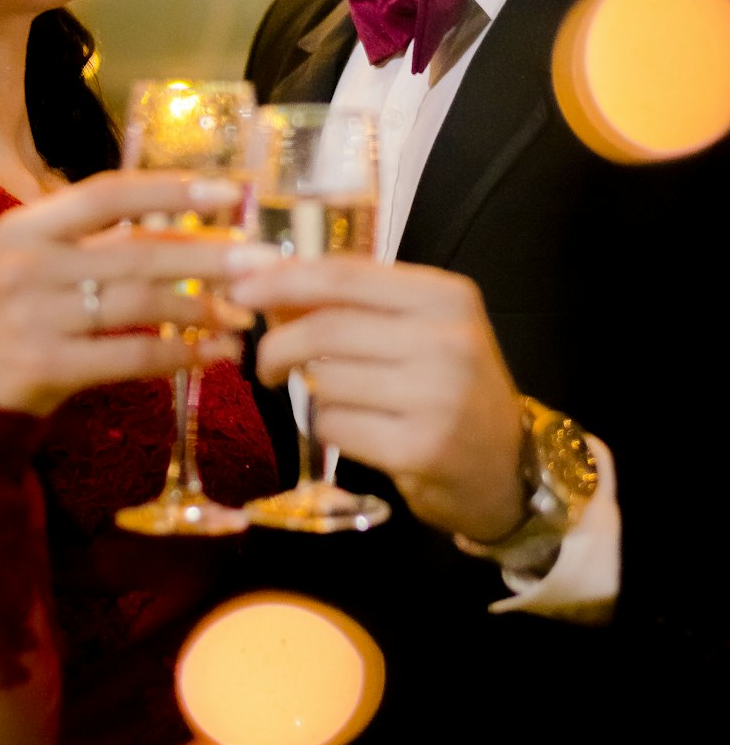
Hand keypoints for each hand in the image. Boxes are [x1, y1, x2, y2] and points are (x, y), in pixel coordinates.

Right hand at [0, 172, 252, 414]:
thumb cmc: (20, 312)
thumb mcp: (39, 260)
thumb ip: (100, 238)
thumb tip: (197, 221)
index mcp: (26, 225)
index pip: (108, 192)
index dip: (171, 189)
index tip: (230, 191)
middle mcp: (25, 265)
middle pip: (136, 252)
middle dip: (209, 256)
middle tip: (262, 260)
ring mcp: (32, 317)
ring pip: (139, 305)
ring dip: (202, 310)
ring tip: (243, 314)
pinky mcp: (43, 366)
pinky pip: (128, 356)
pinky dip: (177, 354)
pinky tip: (212, 354)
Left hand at [228, 250, 525, 541]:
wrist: (506, 469)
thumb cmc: (450, 387)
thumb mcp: (417, 327)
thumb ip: (351, 303)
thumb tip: (266, 285)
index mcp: (445, 295)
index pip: (343, 275)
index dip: (281, 281)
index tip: (239, 289)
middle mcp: (446, 339)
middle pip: (326, 328)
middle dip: (277, 344)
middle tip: (262, 362)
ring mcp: (436, 396)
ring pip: (324, 380)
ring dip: (309, 392)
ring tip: (335, 398)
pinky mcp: (420, 448)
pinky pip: (335, 426)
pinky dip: (326, 426)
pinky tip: (352, 428)